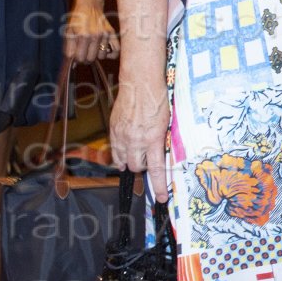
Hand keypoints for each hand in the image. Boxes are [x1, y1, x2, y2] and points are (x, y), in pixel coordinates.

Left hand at [64, 0, 117, 62]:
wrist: (89, 5)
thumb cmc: (77, 18)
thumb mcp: (68, 31)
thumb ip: (69, 47)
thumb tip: (72, 61)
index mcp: (83, 36)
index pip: (80, 58)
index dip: (76, 58)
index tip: (76, 54)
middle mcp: (96, 36)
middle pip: (91, 59)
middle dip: (85, 58)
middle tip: (83, 51)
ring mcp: (106, 35)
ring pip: (102, 56)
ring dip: (96, 54)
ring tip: (92, 48)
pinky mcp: (113, 34)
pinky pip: (116, 51)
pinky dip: (111, 54)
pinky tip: (105, 51)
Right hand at [110, 72, 171, 201]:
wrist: (140, 82)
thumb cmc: (158, 99)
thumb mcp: (168, 122)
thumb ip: (163, 140)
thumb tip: (164, 155)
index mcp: (153, 139)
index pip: (156, 170)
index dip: (159, 186)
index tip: (161, 198)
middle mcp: (135, 140)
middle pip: (137, 167)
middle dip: (143, 168)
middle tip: (149, 160)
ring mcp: (122, 135)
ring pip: (123, 161)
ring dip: (131, 161)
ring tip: (137, 155)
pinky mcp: (113, 129)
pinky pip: (114, 150)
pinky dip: (119, 155)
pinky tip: (124, 152)